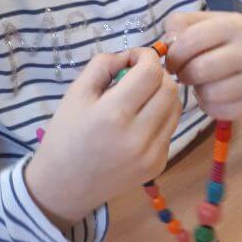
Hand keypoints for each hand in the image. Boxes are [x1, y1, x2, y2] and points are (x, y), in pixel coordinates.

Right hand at [27, 47, 181, 225]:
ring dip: (162, 94)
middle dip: (156, 74)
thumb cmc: (66, 134)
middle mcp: (138, 136)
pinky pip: (170, 128)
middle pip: (170, 88)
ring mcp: (152, 154)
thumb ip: (103, 65)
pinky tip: (139, 122)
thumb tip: (131, 57)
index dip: (146, 56)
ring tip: (139, 98)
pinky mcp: (159, 165)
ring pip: (176, 107)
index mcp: (113, 114)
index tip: (133, 59)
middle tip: (137, 77)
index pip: (151, 72)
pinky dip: (160, 117)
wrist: (65, 185)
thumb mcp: (76, 92)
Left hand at [162, 11, 241, 118]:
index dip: (173, 54)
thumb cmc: (231, 38)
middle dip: (184, 74)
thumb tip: (166, 44)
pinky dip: (210, 106)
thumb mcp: (208, 21)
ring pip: (209, 94)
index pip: (190, 41)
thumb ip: (180, 25)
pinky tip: (214, 95)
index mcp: (234, 25)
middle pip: (199, 70)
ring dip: (197, 91)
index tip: (172, 61)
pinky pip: (221, 112)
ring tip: (202, 83)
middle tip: (185, 74)